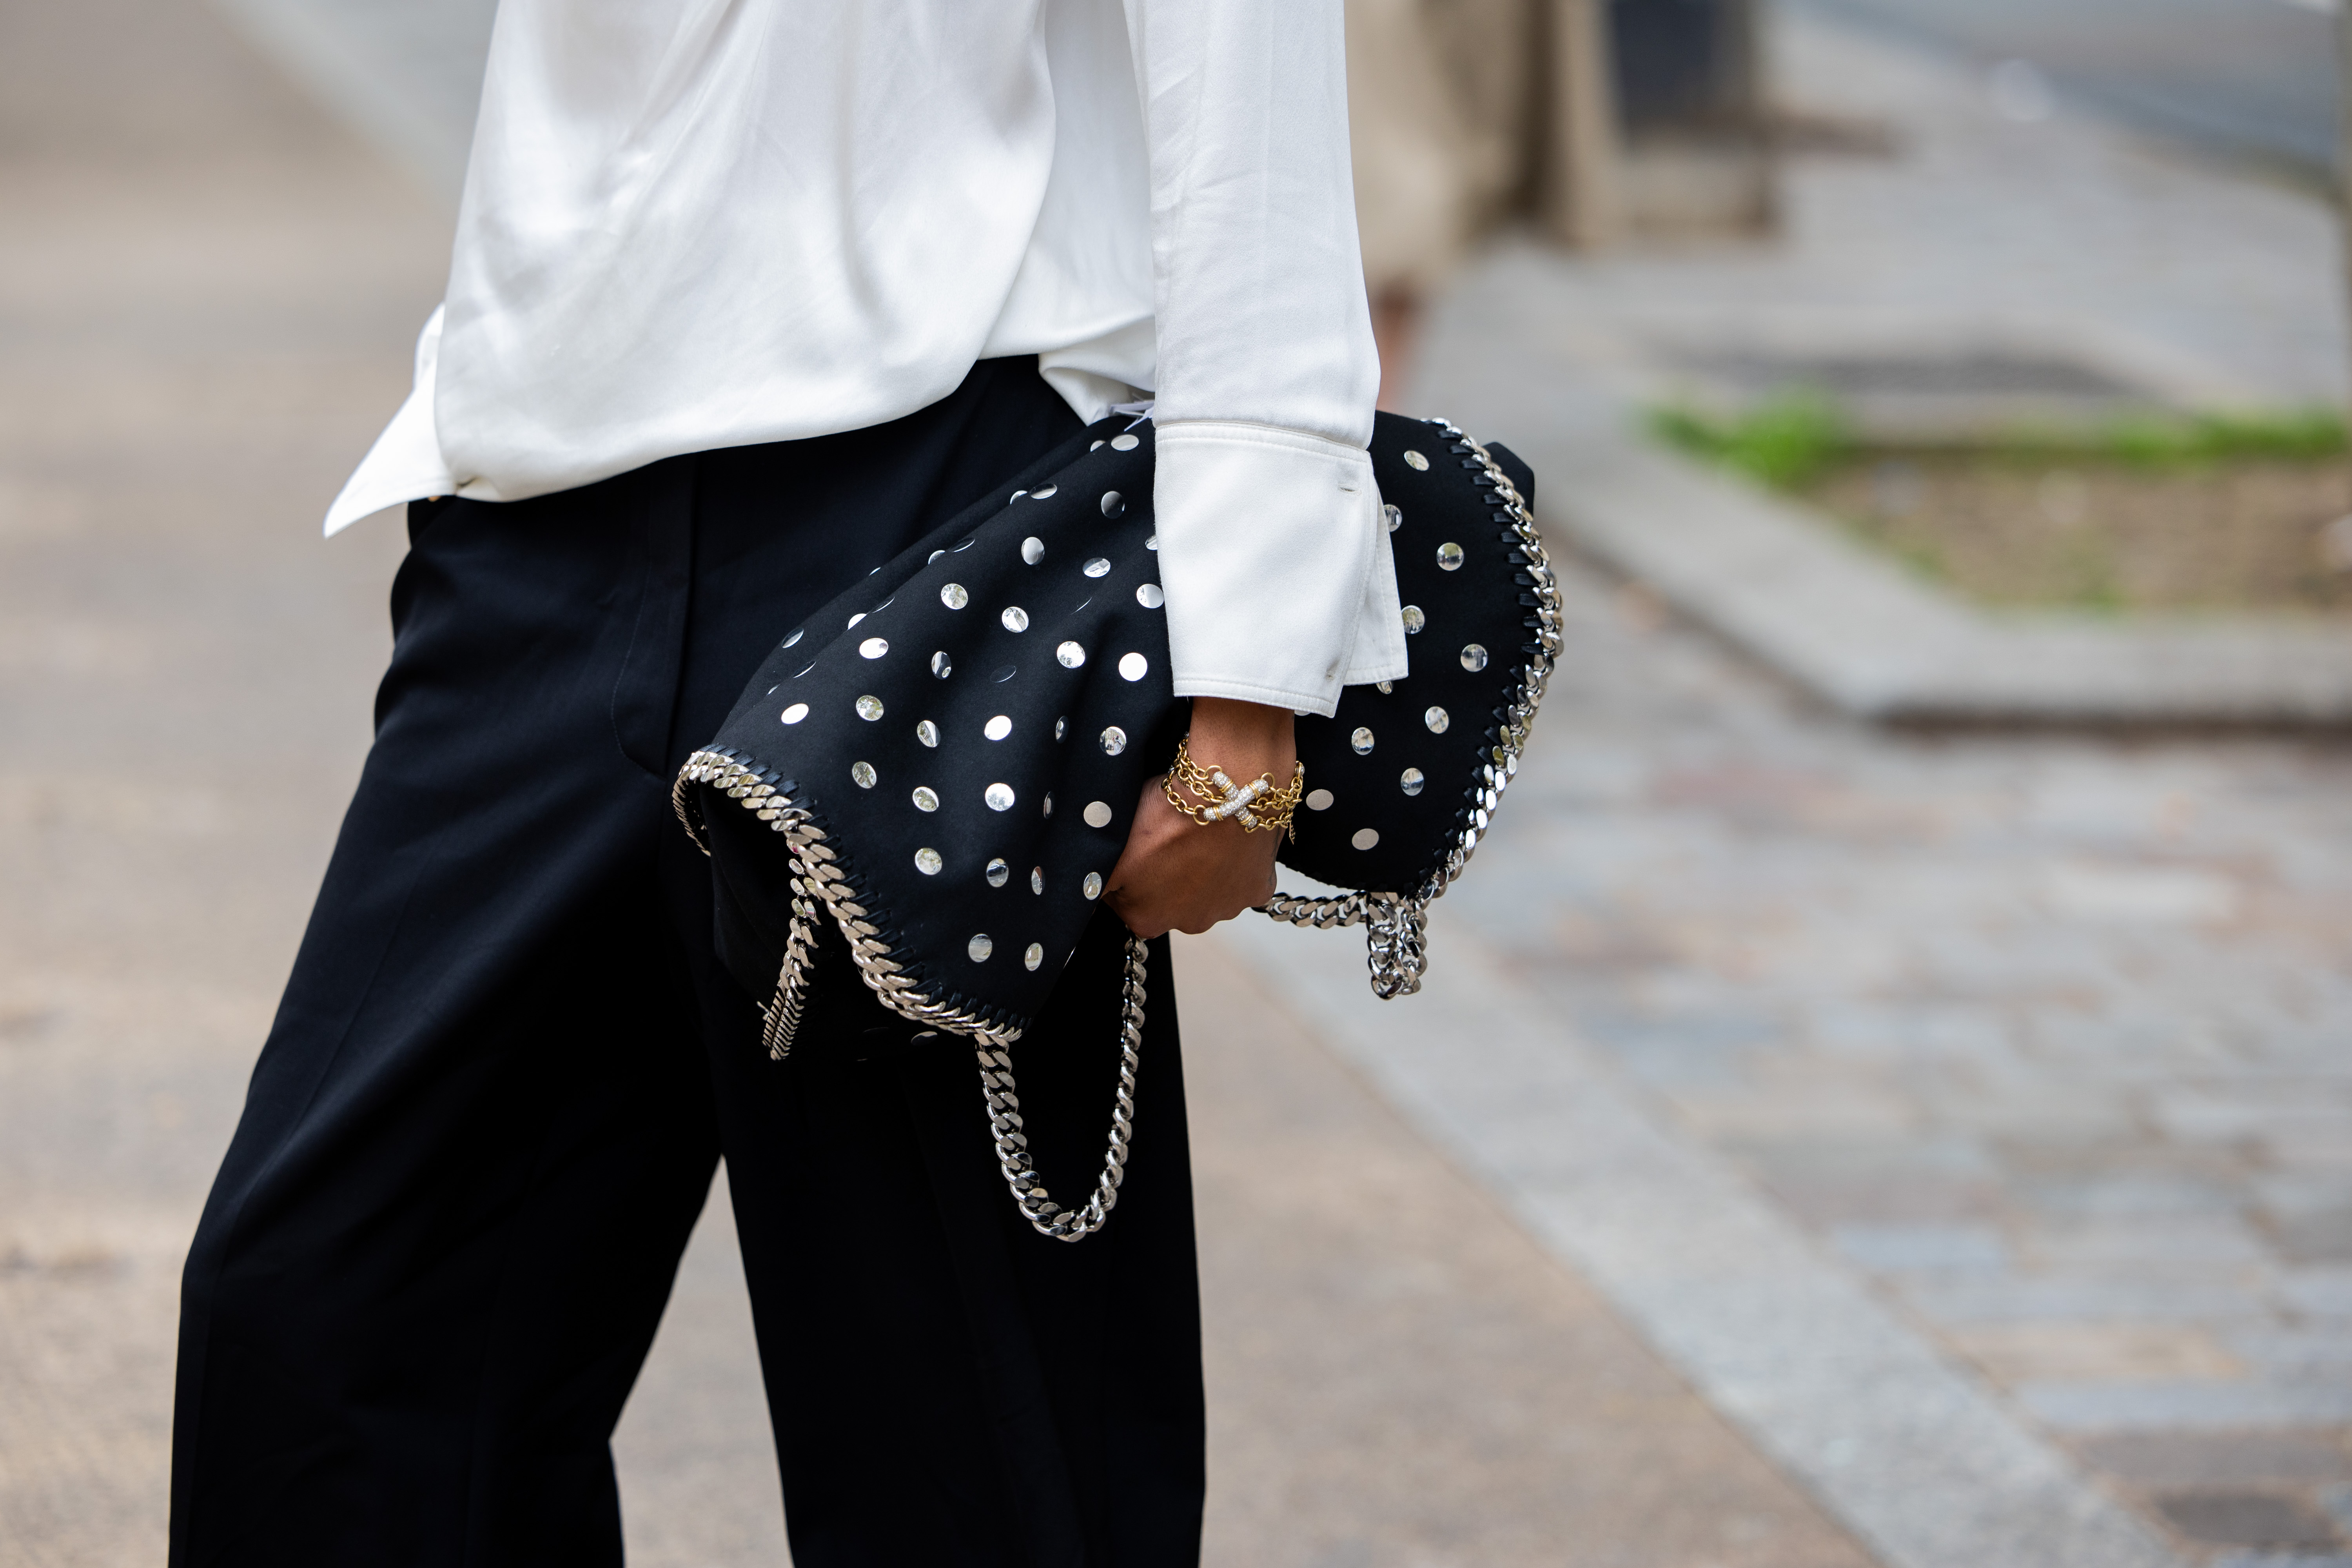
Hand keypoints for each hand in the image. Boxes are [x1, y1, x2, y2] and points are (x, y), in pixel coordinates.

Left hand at [1104, 697, 1297, 938]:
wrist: (1224, 791)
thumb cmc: (1163, 818)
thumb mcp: (1111, 852)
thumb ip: (1091, 882)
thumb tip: (1075, 900)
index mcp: (1147, 921)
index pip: (1127, 902)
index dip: (1128, 871)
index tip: (1134, 845)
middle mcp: (1189, 924)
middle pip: (1170, 898)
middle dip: (1166, 872)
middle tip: (1168, 834)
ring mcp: (1227, 908)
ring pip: (1208, 888)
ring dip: (1202, 866)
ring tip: (1198, 831)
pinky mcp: (1258, 887)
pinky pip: (1242, 877)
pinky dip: (1234, 860)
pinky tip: (1226, 836)